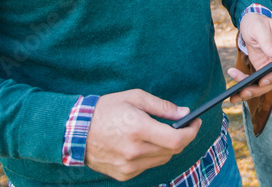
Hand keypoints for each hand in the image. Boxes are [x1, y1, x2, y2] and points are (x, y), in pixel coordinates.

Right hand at [85, 89, 199, 180]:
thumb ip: (162, 106)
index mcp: (138, 129)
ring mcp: (129, 166)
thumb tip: (184, 113)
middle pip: (172, 150)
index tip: (196, 122)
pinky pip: (148, 166)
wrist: (75, 131)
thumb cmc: (106, 109)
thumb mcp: (135, 98)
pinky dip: (152, 155)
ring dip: (168, 147)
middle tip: (185, 126)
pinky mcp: (124, 174)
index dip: (192, 132)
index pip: (177, 139)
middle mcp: (135, 151)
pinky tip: (145, 143)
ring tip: (164, 133)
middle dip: (183, 137)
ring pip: (162, 159)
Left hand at [226, 14, 271, 102]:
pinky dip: (244, 85)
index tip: (262, 81)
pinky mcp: (261, 68)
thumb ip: (268, 41)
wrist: (251, 21)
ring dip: (250, 92)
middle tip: (243, 92)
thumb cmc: (257, 22)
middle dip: (258, 89)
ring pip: (264, 84)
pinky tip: (233, 89)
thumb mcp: (260, 28)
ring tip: (234, 96)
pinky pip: (255, 81)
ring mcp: (270, 65)